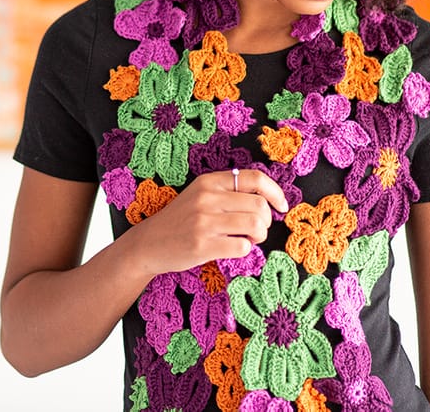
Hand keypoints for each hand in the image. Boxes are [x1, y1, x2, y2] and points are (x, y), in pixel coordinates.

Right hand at [125, 169, 288, 276]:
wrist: (148, 243)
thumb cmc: (180, 221)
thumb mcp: (200, 195)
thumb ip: (228, 193)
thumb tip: (268, 200)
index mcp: (209, 181)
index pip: (254, 178)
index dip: (275, 192)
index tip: (281, 206)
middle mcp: (207, 197)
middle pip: (259, 205)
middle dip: (266, 221)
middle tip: (256, 230)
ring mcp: (204, 221)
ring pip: (255, 225)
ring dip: (258, 236)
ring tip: (248, 239)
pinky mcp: (202, 244)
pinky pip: (242, 246)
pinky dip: (245, 250)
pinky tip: (233, 248)